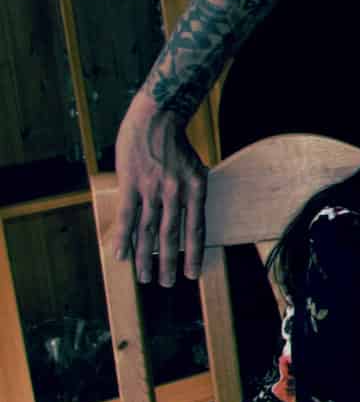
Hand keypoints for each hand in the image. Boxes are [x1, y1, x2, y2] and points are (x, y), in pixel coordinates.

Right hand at [113, 91, 207, 286]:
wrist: (156, 118)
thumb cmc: (176, 145)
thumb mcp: (194, 169)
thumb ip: (191, 193)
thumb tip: (189, 219)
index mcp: (196, 188)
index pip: (196, 228)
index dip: (194, 253)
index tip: (192, 274)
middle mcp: (175, 191)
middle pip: (172, 234)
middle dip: (169, 262)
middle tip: (166, 284)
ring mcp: (152, 188)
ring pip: (149, 230)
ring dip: (146, 257)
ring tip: (145, 278)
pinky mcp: (131, 183)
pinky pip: (127, 216)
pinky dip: (124, 238)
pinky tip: (121, 256)